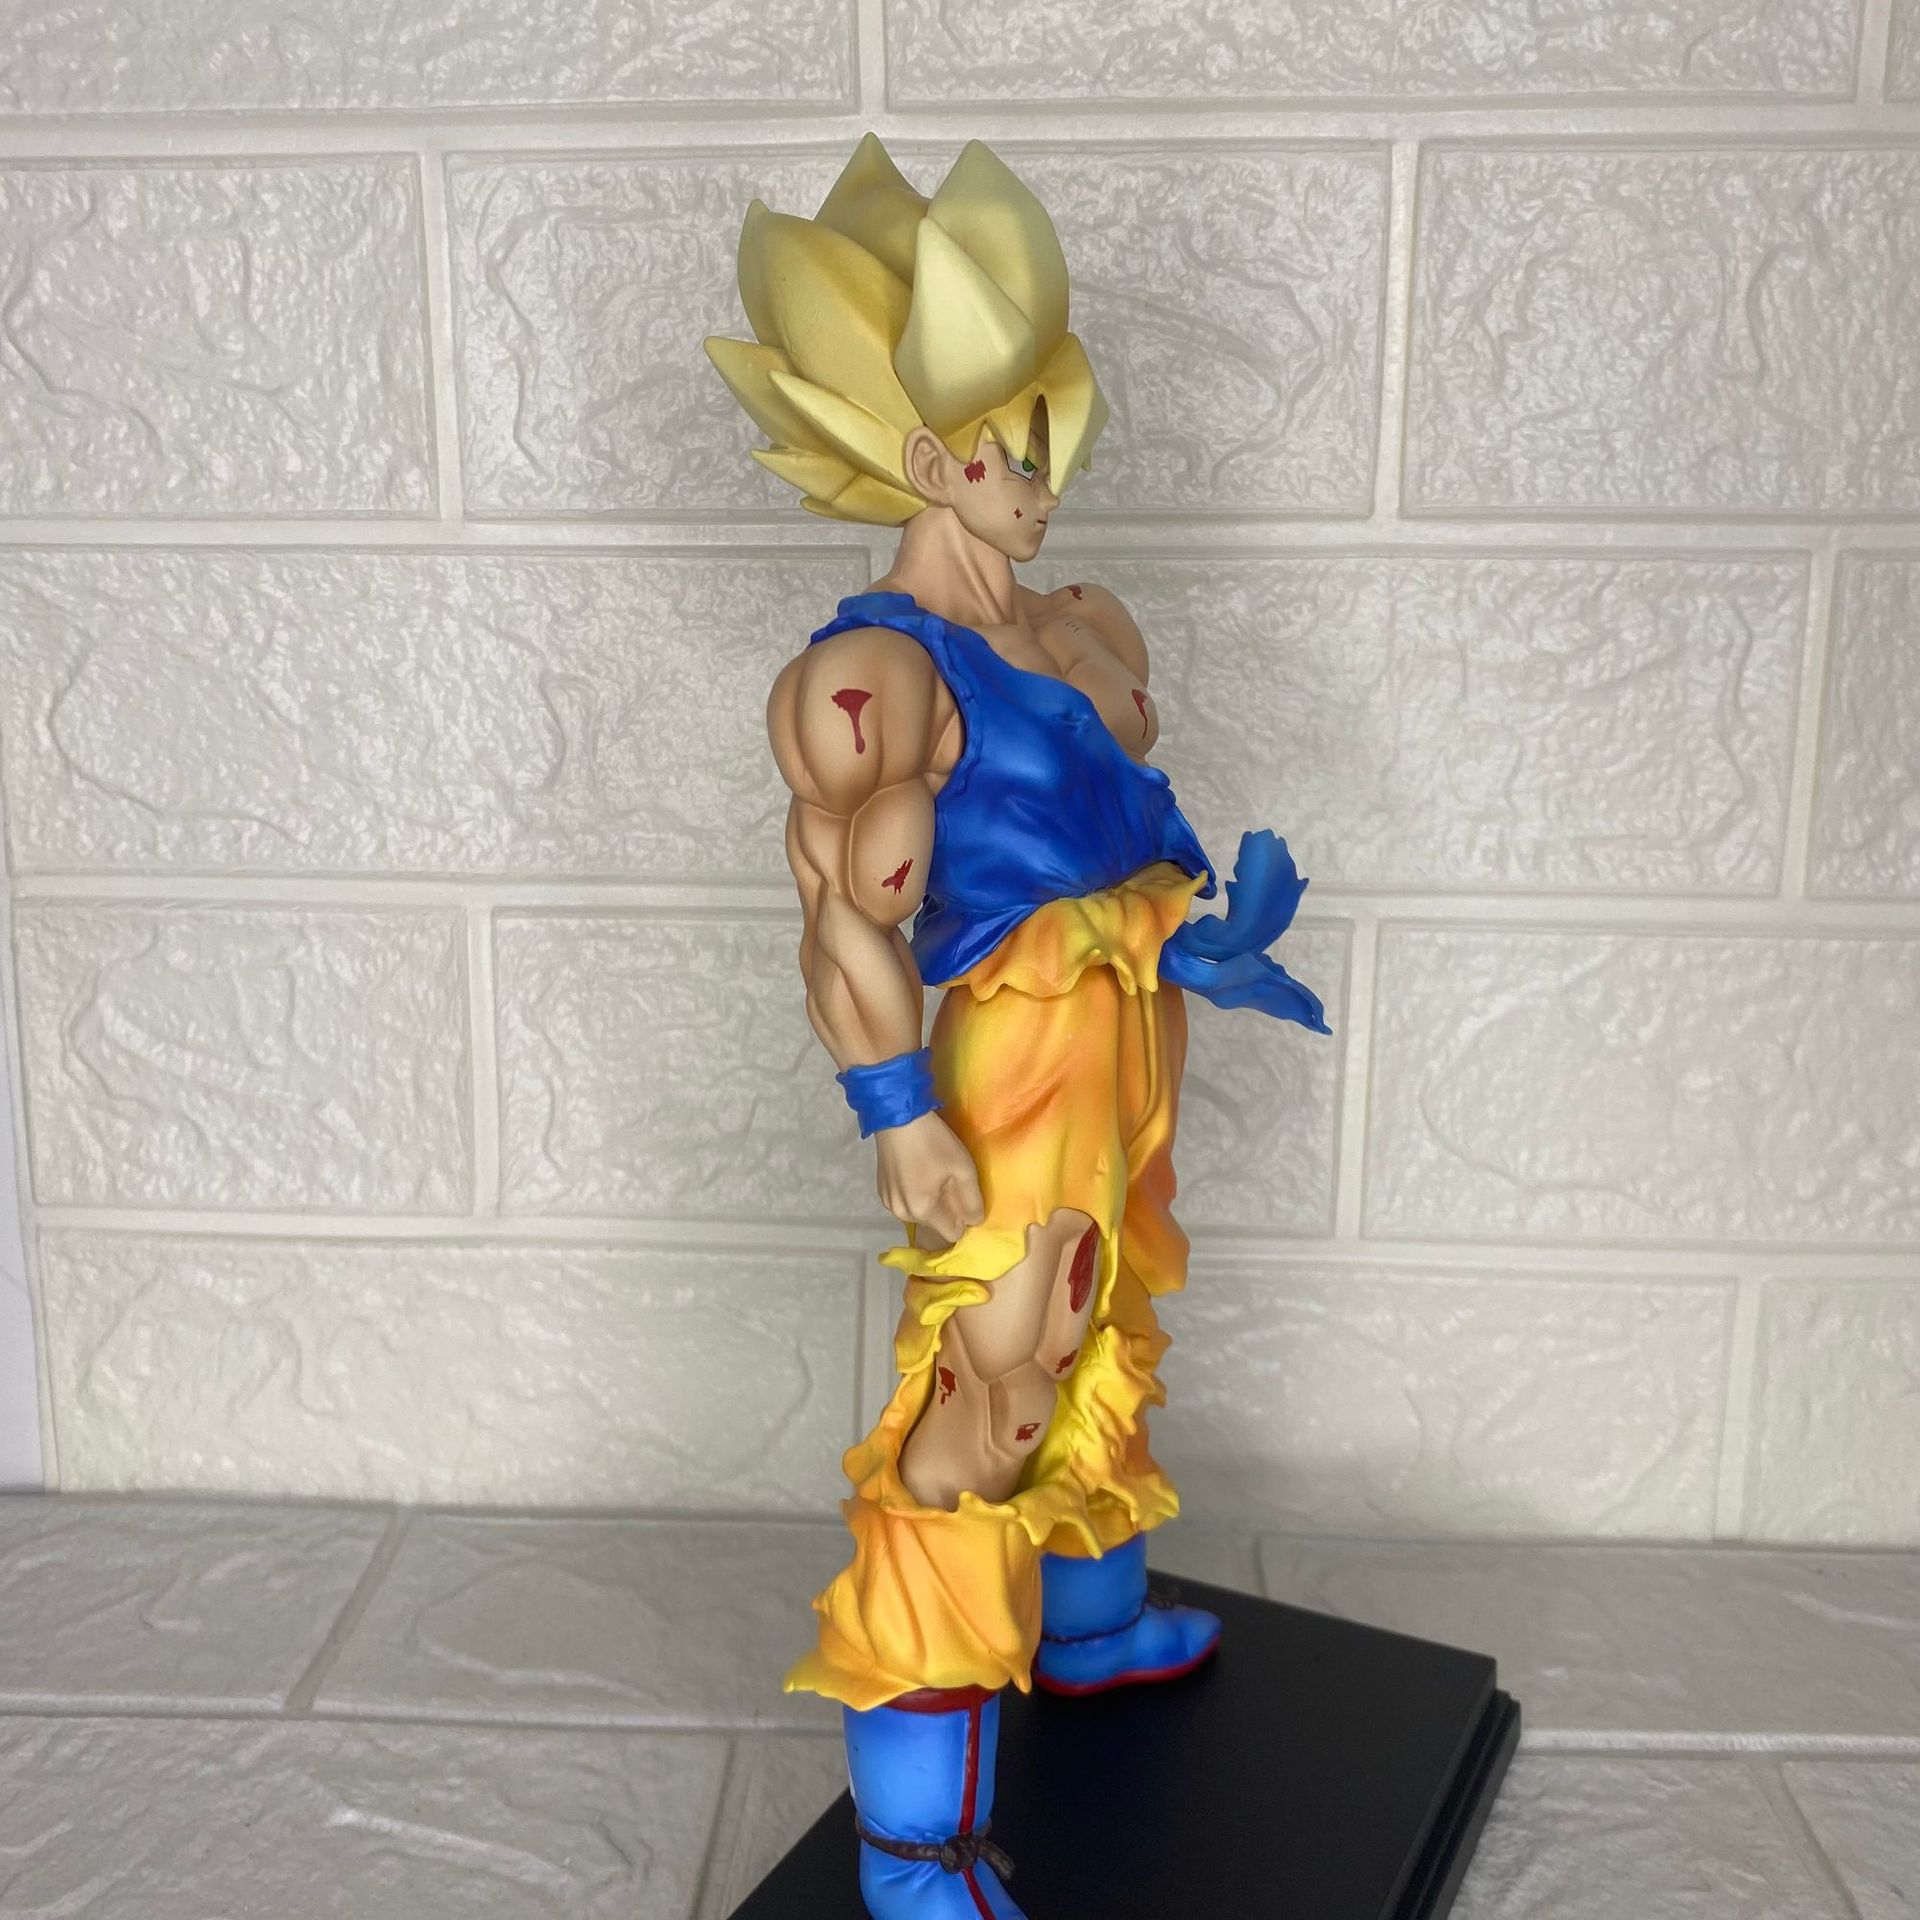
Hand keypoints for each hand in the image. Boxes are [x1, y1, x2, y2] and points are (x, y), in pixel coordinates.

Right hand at [874, 1111, 984, 1244]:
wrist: (896, 1117)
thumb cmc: (933, 1142)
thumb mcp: (963, 1169)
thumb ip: (972, 1201)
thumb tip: (974, 1221)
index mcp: (922, 1211)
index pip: (951, 1234)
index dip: (963, 1218)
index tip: (963, 1195)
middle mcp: (902, 1213)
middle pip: (934, 1223)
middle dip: (945, 1207)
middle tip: (947, 1178)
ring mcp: (888, 1202)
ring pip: (919, 1212)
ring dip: (928, 1200)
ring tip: (930, 1172)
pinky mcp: (881, 1189)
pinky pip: (905, 1201)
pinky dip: (913, 1192)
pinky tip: (915, 1170)